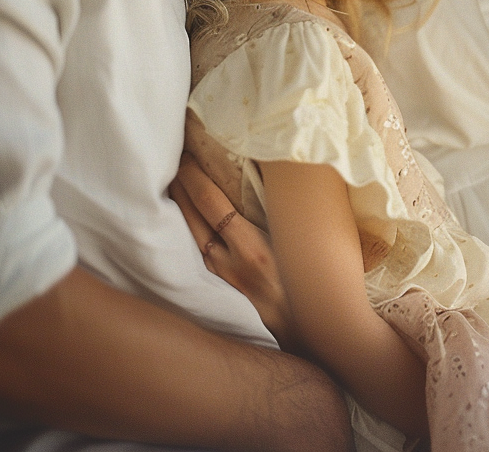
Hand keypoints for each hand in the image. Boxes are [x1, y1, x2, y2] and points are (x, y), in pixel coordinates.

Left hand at [170, 153, 292, 348]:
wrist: (305, 335)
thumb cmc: (312, 284)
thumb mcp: (302, 249)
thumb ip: (287, 218)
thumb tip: (284, 177)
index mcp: (254, 250)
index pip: (212, 203)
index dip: (196, 176)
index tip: (189, 154)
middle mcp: (229, 264)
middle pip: (192, 215)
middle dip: (181, 183)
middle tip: (176, 155)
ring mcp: (219, 278)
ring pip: (188, 232)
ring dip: (180, 203)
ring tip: (176, 178)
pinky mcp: (215, 287)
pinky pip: (196, 249)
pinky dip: (188, 226)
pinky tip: (185, 213)